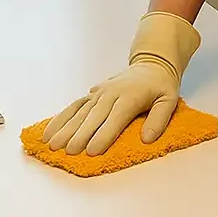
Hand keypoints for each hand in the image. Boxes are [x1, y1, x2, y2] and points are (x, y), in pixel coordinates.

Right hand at [41, 10, 200, 155]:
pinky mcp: (92, 95)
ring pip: (80, 112)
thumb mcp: (169, 100)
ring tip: (52, 144)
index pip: (116, 118)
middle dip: (80, 134)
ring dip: (65, 128)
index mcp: (131, 97)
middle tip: (68, 151)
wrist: (150, 64)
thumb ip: (159, 119)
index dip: (103, 135)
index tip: (92, 151)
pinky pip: (74, 106)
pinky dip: (60, 119)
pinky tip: (49, 132)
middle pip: (94, 117)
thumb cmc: (160, 87)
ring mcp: (99, 94)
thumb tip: (148, 138)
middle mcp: (111, 94)